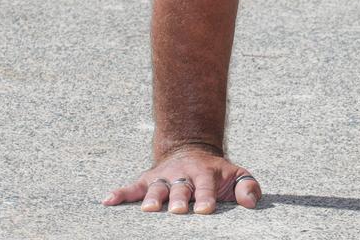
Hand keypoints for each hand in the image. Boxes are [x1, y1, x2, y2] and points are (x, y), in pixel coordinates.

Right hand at [102, 146, 262, 214]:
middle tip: (177, 210)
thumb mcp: (237, 174)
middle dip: (178, 198)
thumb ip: (248, 187)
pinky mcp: (147, 180)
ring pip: (157, 187)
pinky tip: (107, 201)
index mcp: (207, 173)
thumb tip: (252, 203)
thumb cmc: (217, 173)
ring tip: (148, 209)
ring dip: (152, 197)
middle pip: (180, 187)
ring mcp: (164, 177)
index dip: (206, 197)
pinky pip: (132, 187)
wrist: (193, 150)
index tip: (205, 210)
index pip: (207, 186)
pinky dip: (120, 193)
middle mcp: (184, 174)